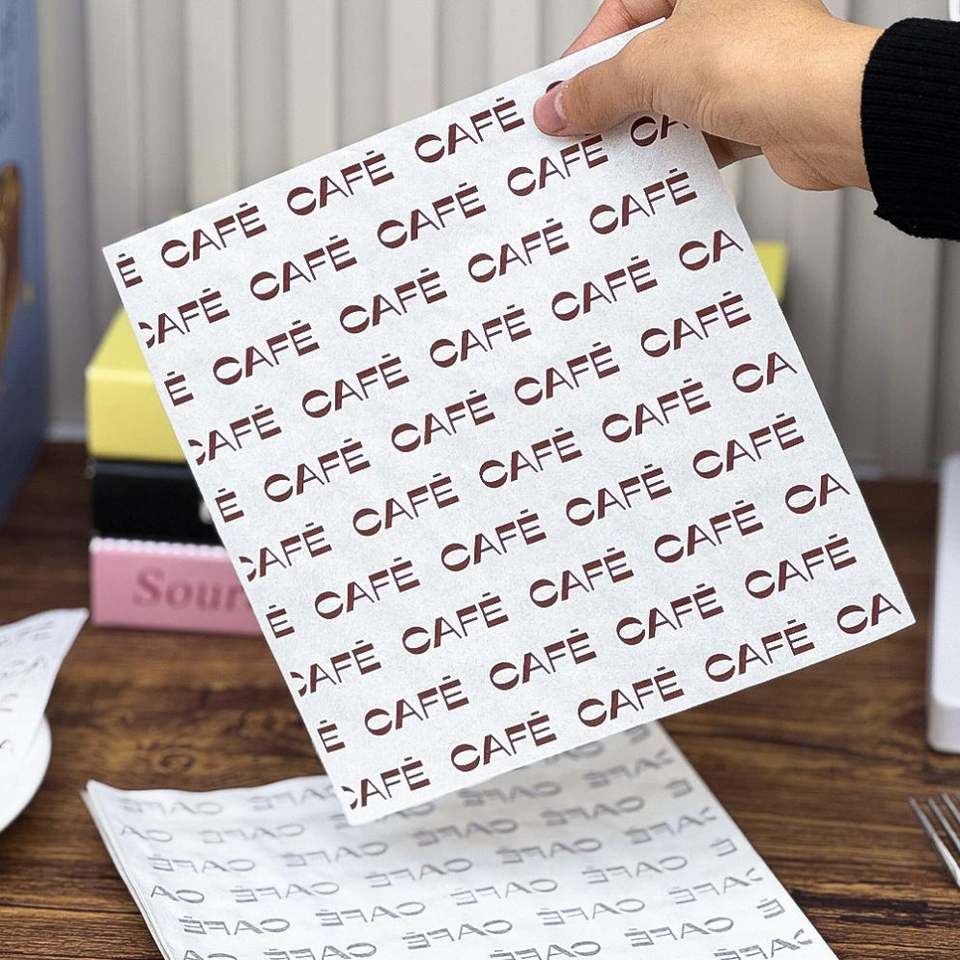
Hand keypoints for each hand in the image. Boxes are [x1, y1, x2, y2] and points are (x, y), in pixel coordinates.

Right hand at [533, 0, 880, 190]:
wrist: (828, 115)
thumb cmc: (761, 61)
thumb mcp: (652, 66)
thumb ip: (597, 88)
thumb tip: (556, 107)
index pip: (624, 7)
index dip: (586, 53)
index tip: (560, 93)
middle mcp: (726, 12)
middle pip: (646, 57)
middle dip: (611, 99)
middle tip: (578, 128)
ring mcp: (742, 61)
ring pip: (672, 98)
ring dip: (641, 130)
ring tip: (612, 155)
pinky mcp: (755, 108)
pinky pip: (699, 132)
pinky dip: (675, 152)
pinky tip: (654, 171)